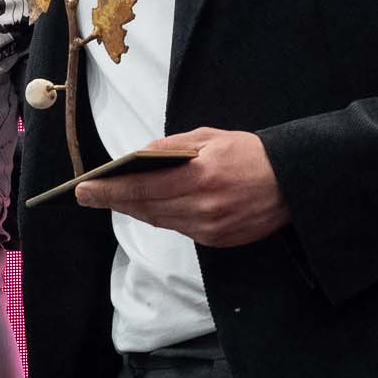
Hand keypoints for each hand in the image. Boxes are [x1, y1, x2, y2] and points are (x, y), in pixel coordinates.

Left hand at [75, 127, 288, 247]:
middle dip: (114, 201)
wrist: (293, 182)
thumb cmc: (251, 153)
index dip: (109, 190)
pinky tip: (149, 207)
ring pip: (160, 221)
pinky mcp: (217, 240)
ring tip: (114, 199)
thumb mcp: (211, 137)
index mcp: (201, 175)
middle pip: (145, 207)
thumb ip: (173, 146)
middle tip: (87, 196)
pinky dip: (162, 217)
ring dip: (135, 210)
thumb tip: (139, 155)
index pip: (142, 186)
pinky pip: (179, 229)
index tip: (84, 189)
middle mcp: (203, 206)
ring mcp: (210, 228)